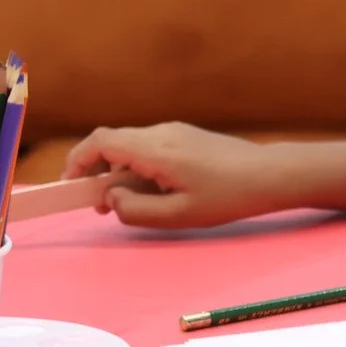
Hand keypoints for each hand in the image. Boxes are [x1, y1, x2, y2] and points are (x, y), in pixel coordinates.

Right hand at [62, 122, 290, 228]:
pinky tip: (156, 190)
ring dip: (121, 170)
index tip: (72, 186)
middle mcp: (162, 133)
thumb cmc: (229, 196)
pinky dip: (140, 166)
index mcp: (156, 149)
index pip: (100, 141)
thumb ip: (136, 210)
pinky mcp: (188, 136)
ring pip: (132, 145)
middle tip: (103, 205)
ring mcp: (177, 131)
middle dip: (98, 171)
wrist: (273, 175)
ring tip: (132, 201)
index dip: (77, 161)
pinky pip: (151, 147)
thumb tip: (110, 199)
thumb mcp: (178, 214)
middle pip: (113, 142)